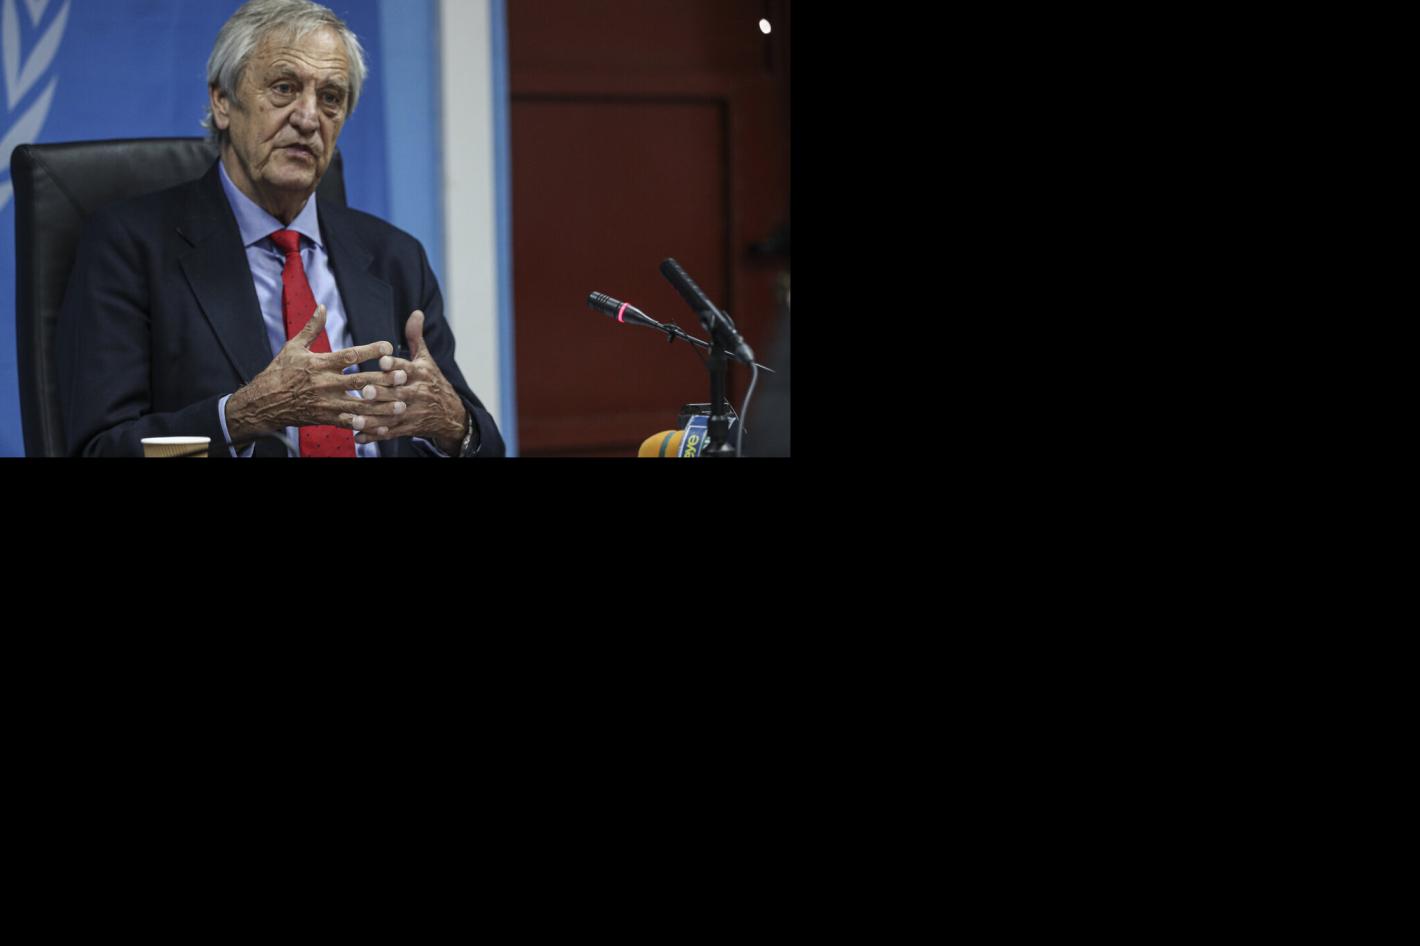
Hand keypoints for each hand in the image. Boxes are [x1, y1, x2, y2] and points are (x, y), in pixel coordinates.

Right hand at [225, 305, 406, 442]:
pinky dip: (366, 425)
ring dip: (381, 406)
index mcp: (320, 364)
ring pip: (359, 405)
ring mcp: (326, 403)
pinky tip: (383, 425)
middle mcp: (325, 384)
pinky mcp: (325, 418)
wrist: (264, 402)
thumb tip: (322, 307)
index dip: (370, 351)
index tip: (389, 347)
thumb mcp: (293, 347)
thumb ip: (311, 328)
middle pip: (359, 381)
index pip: (349, 355)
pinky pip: (349, 422)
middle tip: (403, 376)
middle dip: (383, 379)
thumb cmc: (280, 371)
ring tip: (401, 405)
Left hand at [353, 310, 468, 452]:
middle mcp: (418, 393)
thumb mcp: (426, 360)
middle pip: (398, 393)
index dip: (396, 364)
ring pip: (392, 415)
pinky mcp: (408, 428)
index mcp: (420, 374)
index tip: (383, 360)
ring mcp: (413, 412)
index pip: (407, 368)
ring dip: (373, 418)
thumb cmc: (433, 382)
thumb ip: (416, 337)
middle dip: (382, 393)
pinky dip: (374, 435)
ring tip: (355, 419)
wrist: (450, 414)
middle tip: (365, 390)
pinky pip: (390, 432)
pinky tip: (358, 437)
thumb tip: (416, 312)